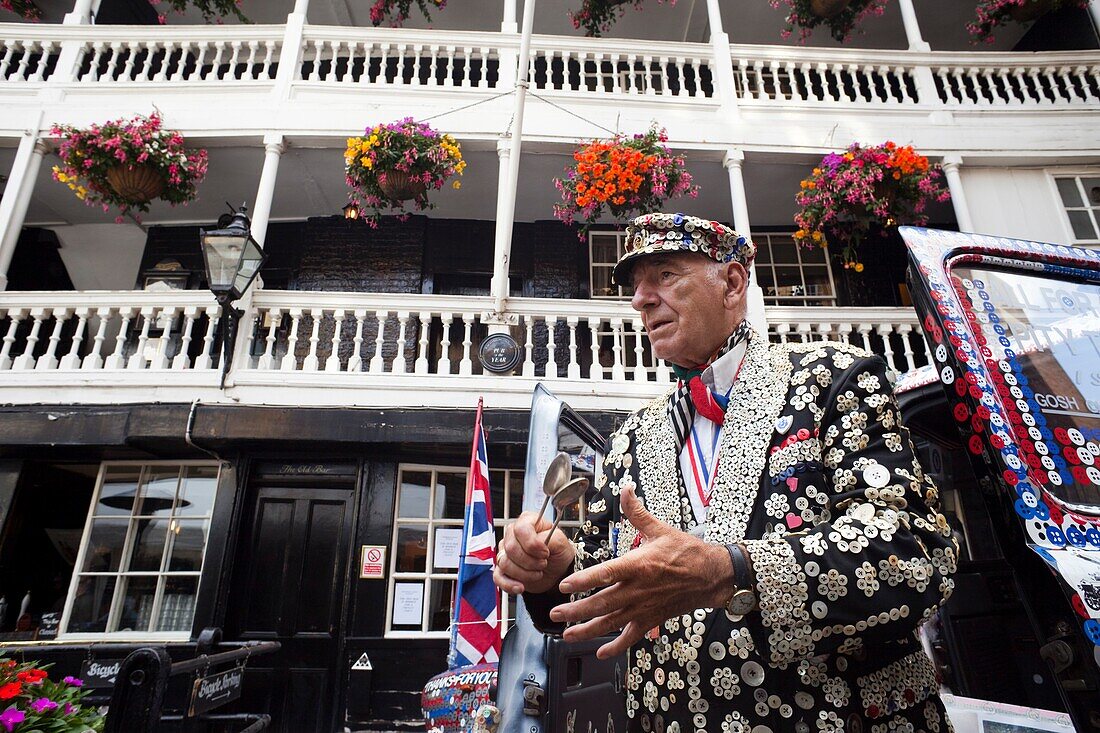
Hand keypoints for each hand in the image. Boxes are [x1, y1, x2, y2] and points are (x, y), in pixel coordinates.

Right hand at [494, 510, 575, 595]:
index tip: (545, 553)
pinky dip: (509, 584)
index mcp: (527, 521)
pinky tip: (521, 587)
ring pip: (505, 563)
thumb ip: (550, 538)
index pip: (521, 529)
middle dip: (530, 561)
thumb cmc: (558, 551)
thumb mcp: (561, 542)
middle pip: (511, 548)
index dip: (532, 544)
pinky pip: (497, 577)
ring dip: (524, 573)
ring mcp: (505, 552)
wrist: (557, 570)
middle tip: (543, 564)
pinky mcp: (502, 569)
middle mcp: (512, 534)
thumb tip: (538, 543)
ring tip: (538, 573)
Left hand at [548, 486, 732, 658]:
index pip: (606, 573)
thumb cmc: (687, 552)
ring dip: (587, 630)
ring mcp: (644, 607)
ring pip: (611, 623)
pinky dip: (615, 647)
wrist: (711, 575)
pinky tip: (600, 652)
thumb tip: (626, 490)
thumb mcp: (660, 528)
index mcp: (638, 565)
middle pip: (602, 603)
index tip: (565, 585)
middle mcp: (638, 589)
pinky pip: (631, 637)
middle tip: (555, 613)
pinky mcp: (651, 619)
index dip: (584, 581)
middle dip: (576, 610)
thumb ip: (637, 512)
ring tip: (566, 633)